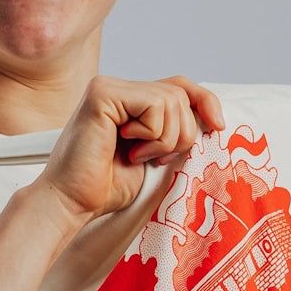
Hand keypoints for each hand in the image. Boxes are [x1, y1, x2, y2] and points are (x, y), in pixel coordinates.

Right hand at [39, 74, 223, 223]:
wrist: (73, 204)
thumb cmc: (107, 187)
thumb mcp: (155, 156)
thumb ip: (174, 131)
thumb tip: (211, 119)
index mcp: (128, 101)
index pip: (179, 86)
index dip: (205, 102)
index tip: (218, 126)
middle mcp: (117, 88)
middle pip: (180, 94)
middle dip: (181, 134)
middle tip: (152, 158)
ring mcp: (108, 88)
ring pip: (172, 100)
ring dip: (164, 139)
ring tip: (136, 155)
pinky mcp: (102, 94)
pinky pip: (154, 104)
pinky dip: (151, 134)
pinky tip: (127, 147)